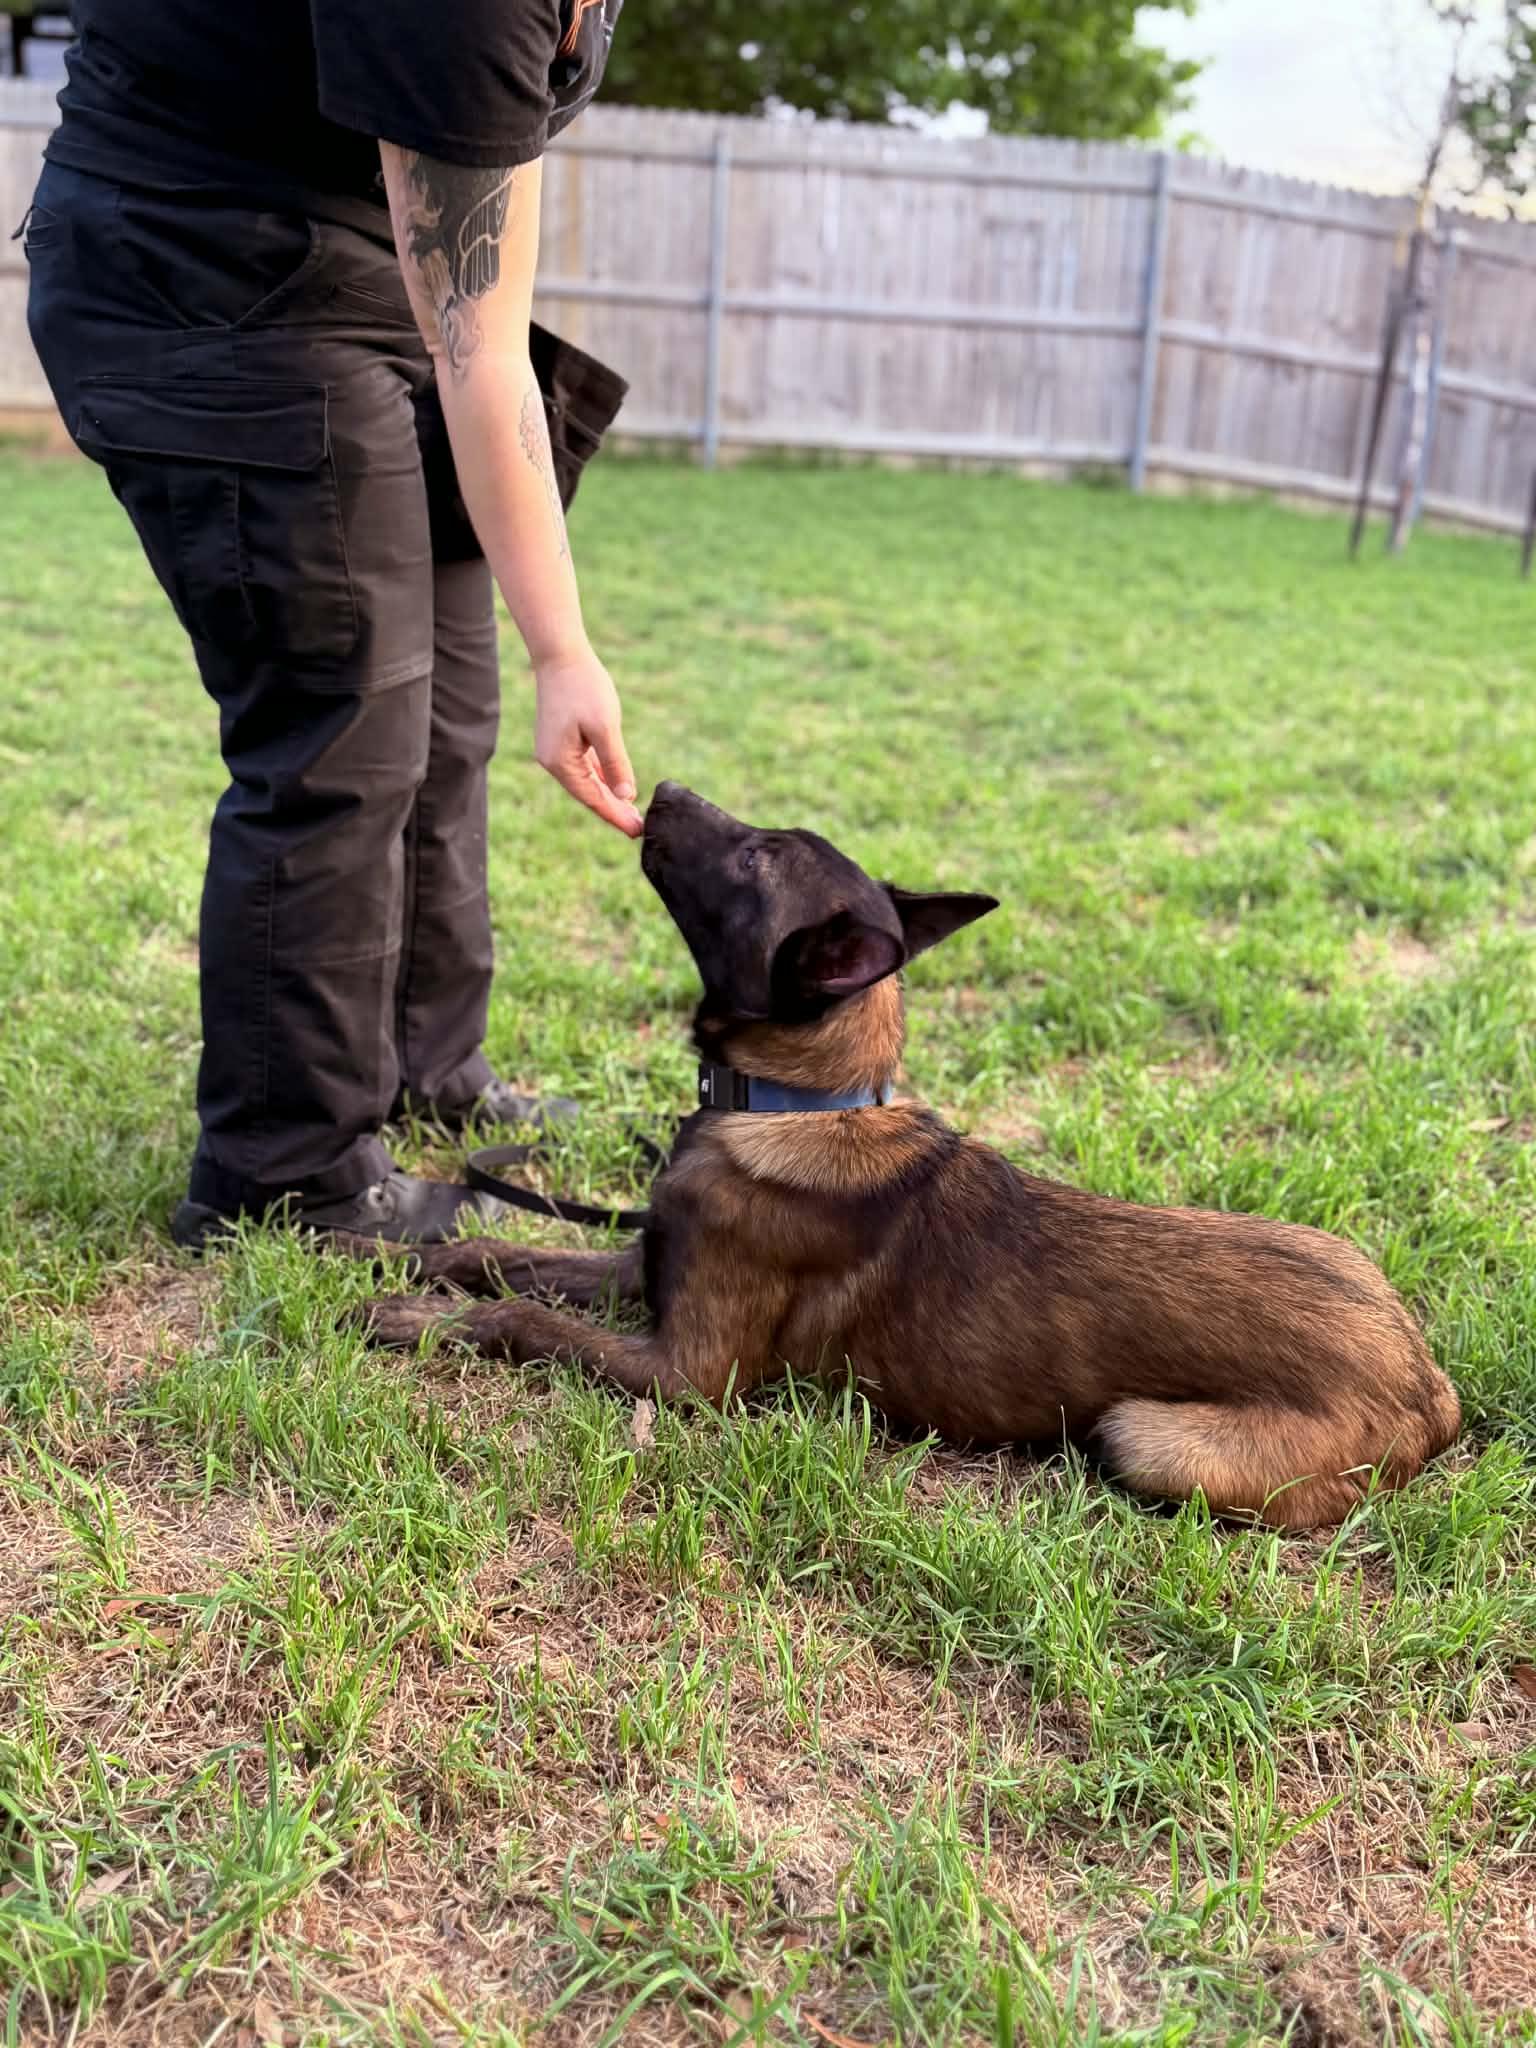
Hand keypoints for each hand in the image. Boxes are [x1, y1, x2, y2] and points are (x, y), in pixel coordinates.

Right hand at [533, 648, 642, 836]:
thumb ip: (615, 763)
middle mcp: (553, 761)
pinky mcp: (561, 739)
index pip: (592, 798)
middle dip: (614, 809)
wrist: (561, 654)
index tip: (637, 832)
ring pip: (586, 781)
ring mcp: (554, 750)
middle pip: (588, 793)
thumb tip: (626, 796)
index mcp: (560, 762)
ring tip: (631, 812)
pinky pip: (583, 766)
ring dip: (608, 794)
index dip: (616, 816)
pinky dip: (600, 777)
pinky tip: (615, 786)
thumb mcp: (605, 727)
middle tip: (639, 828)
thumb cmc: (583, 687)